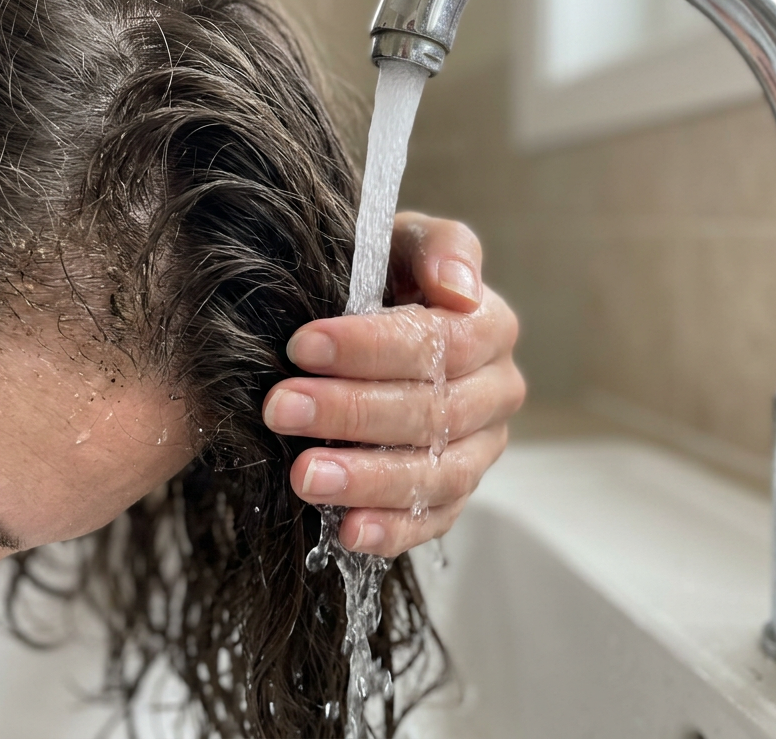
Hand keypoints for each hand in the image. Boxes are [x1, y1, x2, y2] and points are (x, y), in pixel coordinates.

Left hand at [264, 212, 524, 557]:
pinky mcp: (453, 495)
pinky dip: (391, 531)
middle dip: (352, 412)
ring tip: (305, 476)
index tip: (302, 345)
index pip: (442, 342)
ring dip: (368, 479)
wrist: (364, 326)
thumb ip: (439, 247)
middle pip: (435, 412)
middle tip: (280, 408)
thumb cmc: (383, 279)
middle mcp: (495, 392)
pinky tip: (347, 531)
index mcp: (489, 327)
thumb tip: (458, 289)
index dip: (372, 347)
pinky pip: (432, 522)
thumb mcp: (404, 243)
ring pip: (437, 475)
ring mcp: (478, 450)